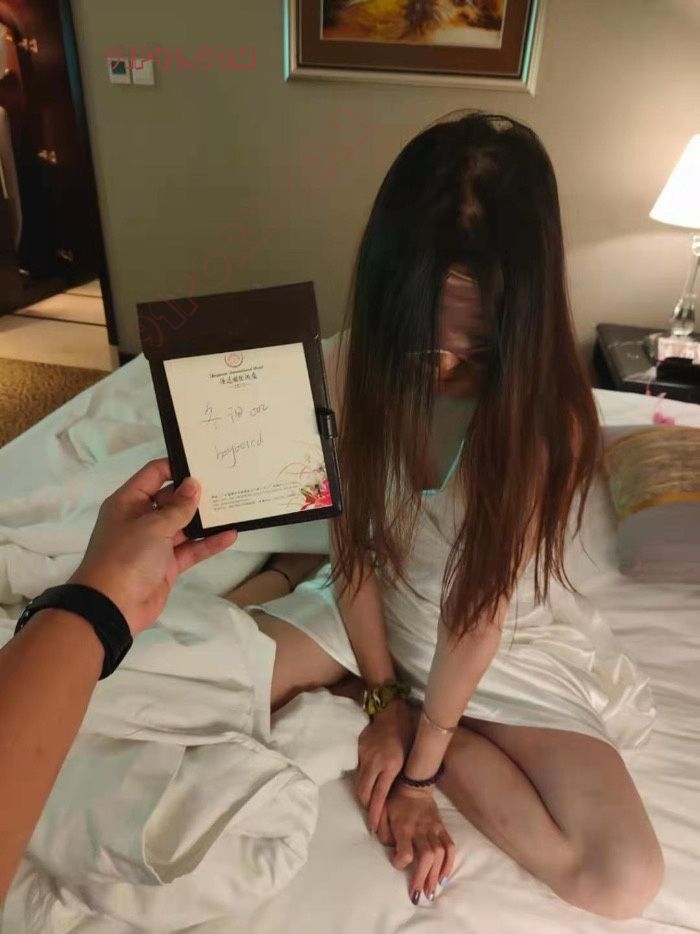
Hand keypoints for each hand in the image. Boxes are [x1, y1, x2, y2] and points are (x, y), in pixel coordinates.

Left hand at [68, 458, 236, 636]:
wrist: (112, 606)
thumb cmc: (127, 556)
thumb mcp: (153, 526)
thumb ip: (178, 506)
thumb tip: (194, 485)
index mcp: (130, 502)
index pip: (154, 473)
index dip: (177, 466)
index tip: (204, 463)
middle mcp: (141, 518)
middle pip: (172, 498)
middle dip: (196, 493)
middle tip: (226, 482)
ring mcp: (155, 543)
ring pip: (184, 525)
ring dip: (205, 519)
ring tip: (233, 506)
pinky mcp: (167, 564)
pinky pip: (190, 549)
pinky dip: (208, 543)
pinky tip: (230, 535)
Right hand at [356, 699, 413, 834]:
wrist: (391, 713)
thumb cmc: (406, 735)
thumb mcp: (410, 758)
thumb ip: (402, 777)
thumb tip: (399, 798)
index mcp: (390, 766)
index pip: (380, 796)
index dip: (376, 814)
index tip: (375, 828)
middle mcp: (375, 763)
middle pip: (365, 793)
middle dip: (368, 809)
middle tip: (372, 821)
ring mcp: (365, 757)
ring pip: (359, 784)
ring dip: (364, 797)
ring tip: (369, 807)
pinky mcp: (359, 752)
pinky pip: (358, 772)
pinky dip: (362, 783)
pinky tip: (367, 787)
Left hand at [386, 783, 455, 903]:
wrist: (414, 785)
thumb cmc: (395, 801)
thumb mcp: (381, 812)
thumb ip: (382, 831)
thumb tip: (388, 848)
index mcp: (404, 827)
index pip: (406, 851)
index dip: (401, 862)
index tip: (396, 863)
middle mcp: (420, 829)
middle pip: (426, 856)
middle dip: (423, 878)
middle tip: (418, 895)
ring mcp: (434, 829)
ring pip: (439, 854)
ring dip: (436, 874)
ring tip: (431, 891)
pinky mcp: (442, 828)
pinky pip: (450, 847)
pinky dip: (448, 863)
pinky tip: (444, 877)